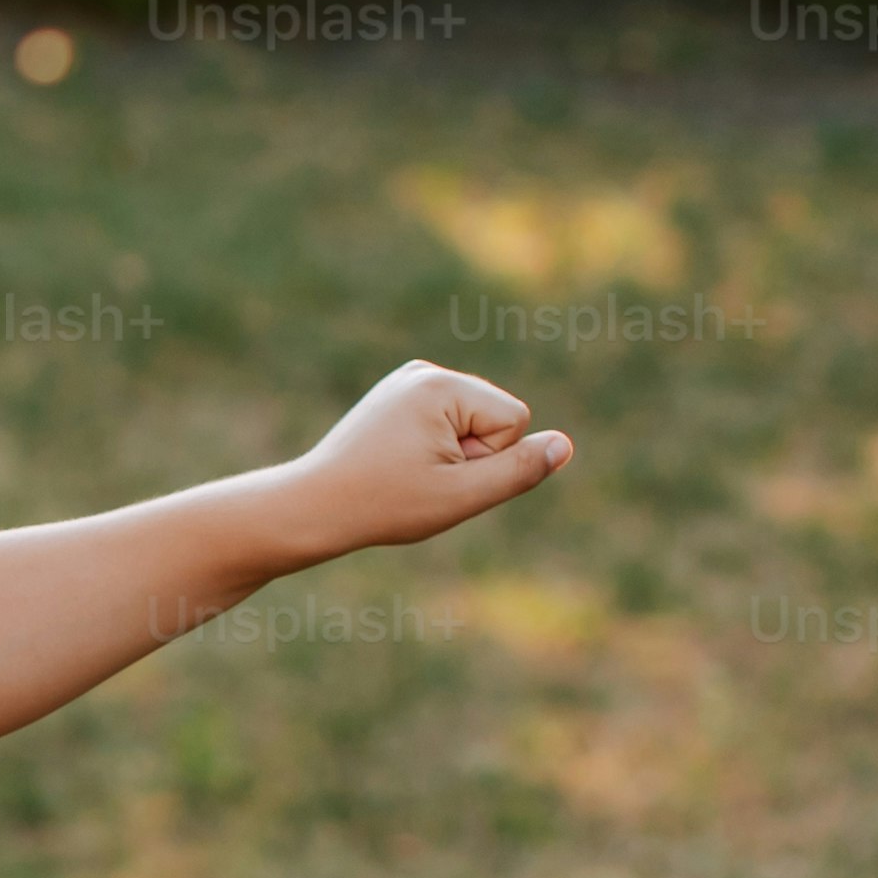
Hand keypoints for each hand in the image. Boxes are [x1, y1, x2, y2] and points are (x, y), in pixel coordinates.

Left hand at [279, 360, 570, 557]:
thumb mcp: (461, 495)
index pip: (514, 419)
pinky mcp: (399, 395)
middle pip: (495, 417)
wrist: (313, 506)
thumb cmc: (384, 504)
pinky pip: (447, 423)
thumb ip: (518, 470)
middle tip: (417, 477)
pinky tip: (398, 460)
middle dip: (469, 455)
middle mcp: (424, 371)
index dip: (487, 459)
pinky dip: (432, 447)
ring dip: (451, 454)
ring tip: (405, 470)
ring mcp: (409, 380)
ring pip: (472, 423)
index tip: (436, 474)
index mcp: (440, 384)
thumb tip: (564, 446)